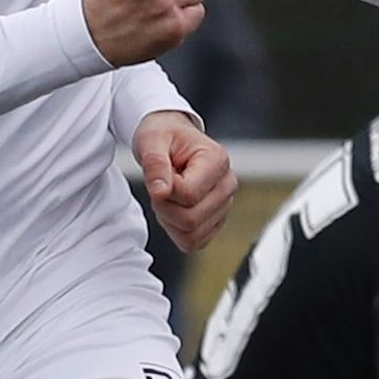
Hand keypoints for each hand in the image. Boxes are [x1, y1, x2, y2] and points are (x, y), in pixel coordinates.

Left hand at [134, 110, 236, 251]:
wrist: (170, 138)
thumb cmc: (164, 136)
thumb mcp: (151, 140)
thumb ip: (155, 164)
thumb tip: (161, 192)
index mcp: (217, 160)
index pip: (189, 194)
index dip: (165, 191)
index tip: (160, 174)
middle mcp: (227, 184)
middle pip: (191, 220)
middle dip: (165, 208)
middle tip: (160, 186)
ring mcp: (224, 205)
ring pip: (192, 235)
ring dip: (169, 220)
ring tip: (168, 195)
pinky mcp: (216, 221)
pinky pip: (193, 242)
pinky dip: (176, 231)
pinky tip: (174, 207)